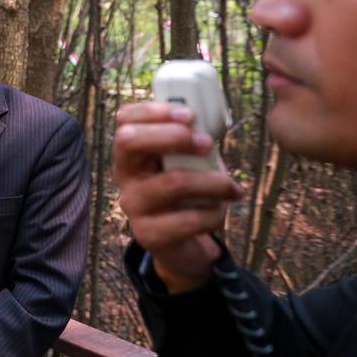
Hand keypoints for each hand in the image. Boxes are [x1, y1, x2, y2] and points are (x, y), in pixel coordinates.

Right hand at [112, 102, 242, 292]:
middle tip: (207, 143)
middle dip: (172, 136)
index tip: (189, 114)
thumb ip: (192, 143)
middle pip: (130, 141)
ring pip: (172, 182)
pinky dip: (214, 214)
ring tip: (231, 188)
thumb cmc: (188, 196)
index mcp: (132, 153)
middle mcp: (125, 176)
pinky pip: (188, 219)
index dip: (152, 111)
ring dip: (213, 182)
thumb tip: (210, 121)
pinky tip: (220, 212)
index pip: (125, 120)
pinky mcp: (148, 235)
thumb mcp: (187, 164)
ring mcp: (133, 206)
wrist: (184, 245)